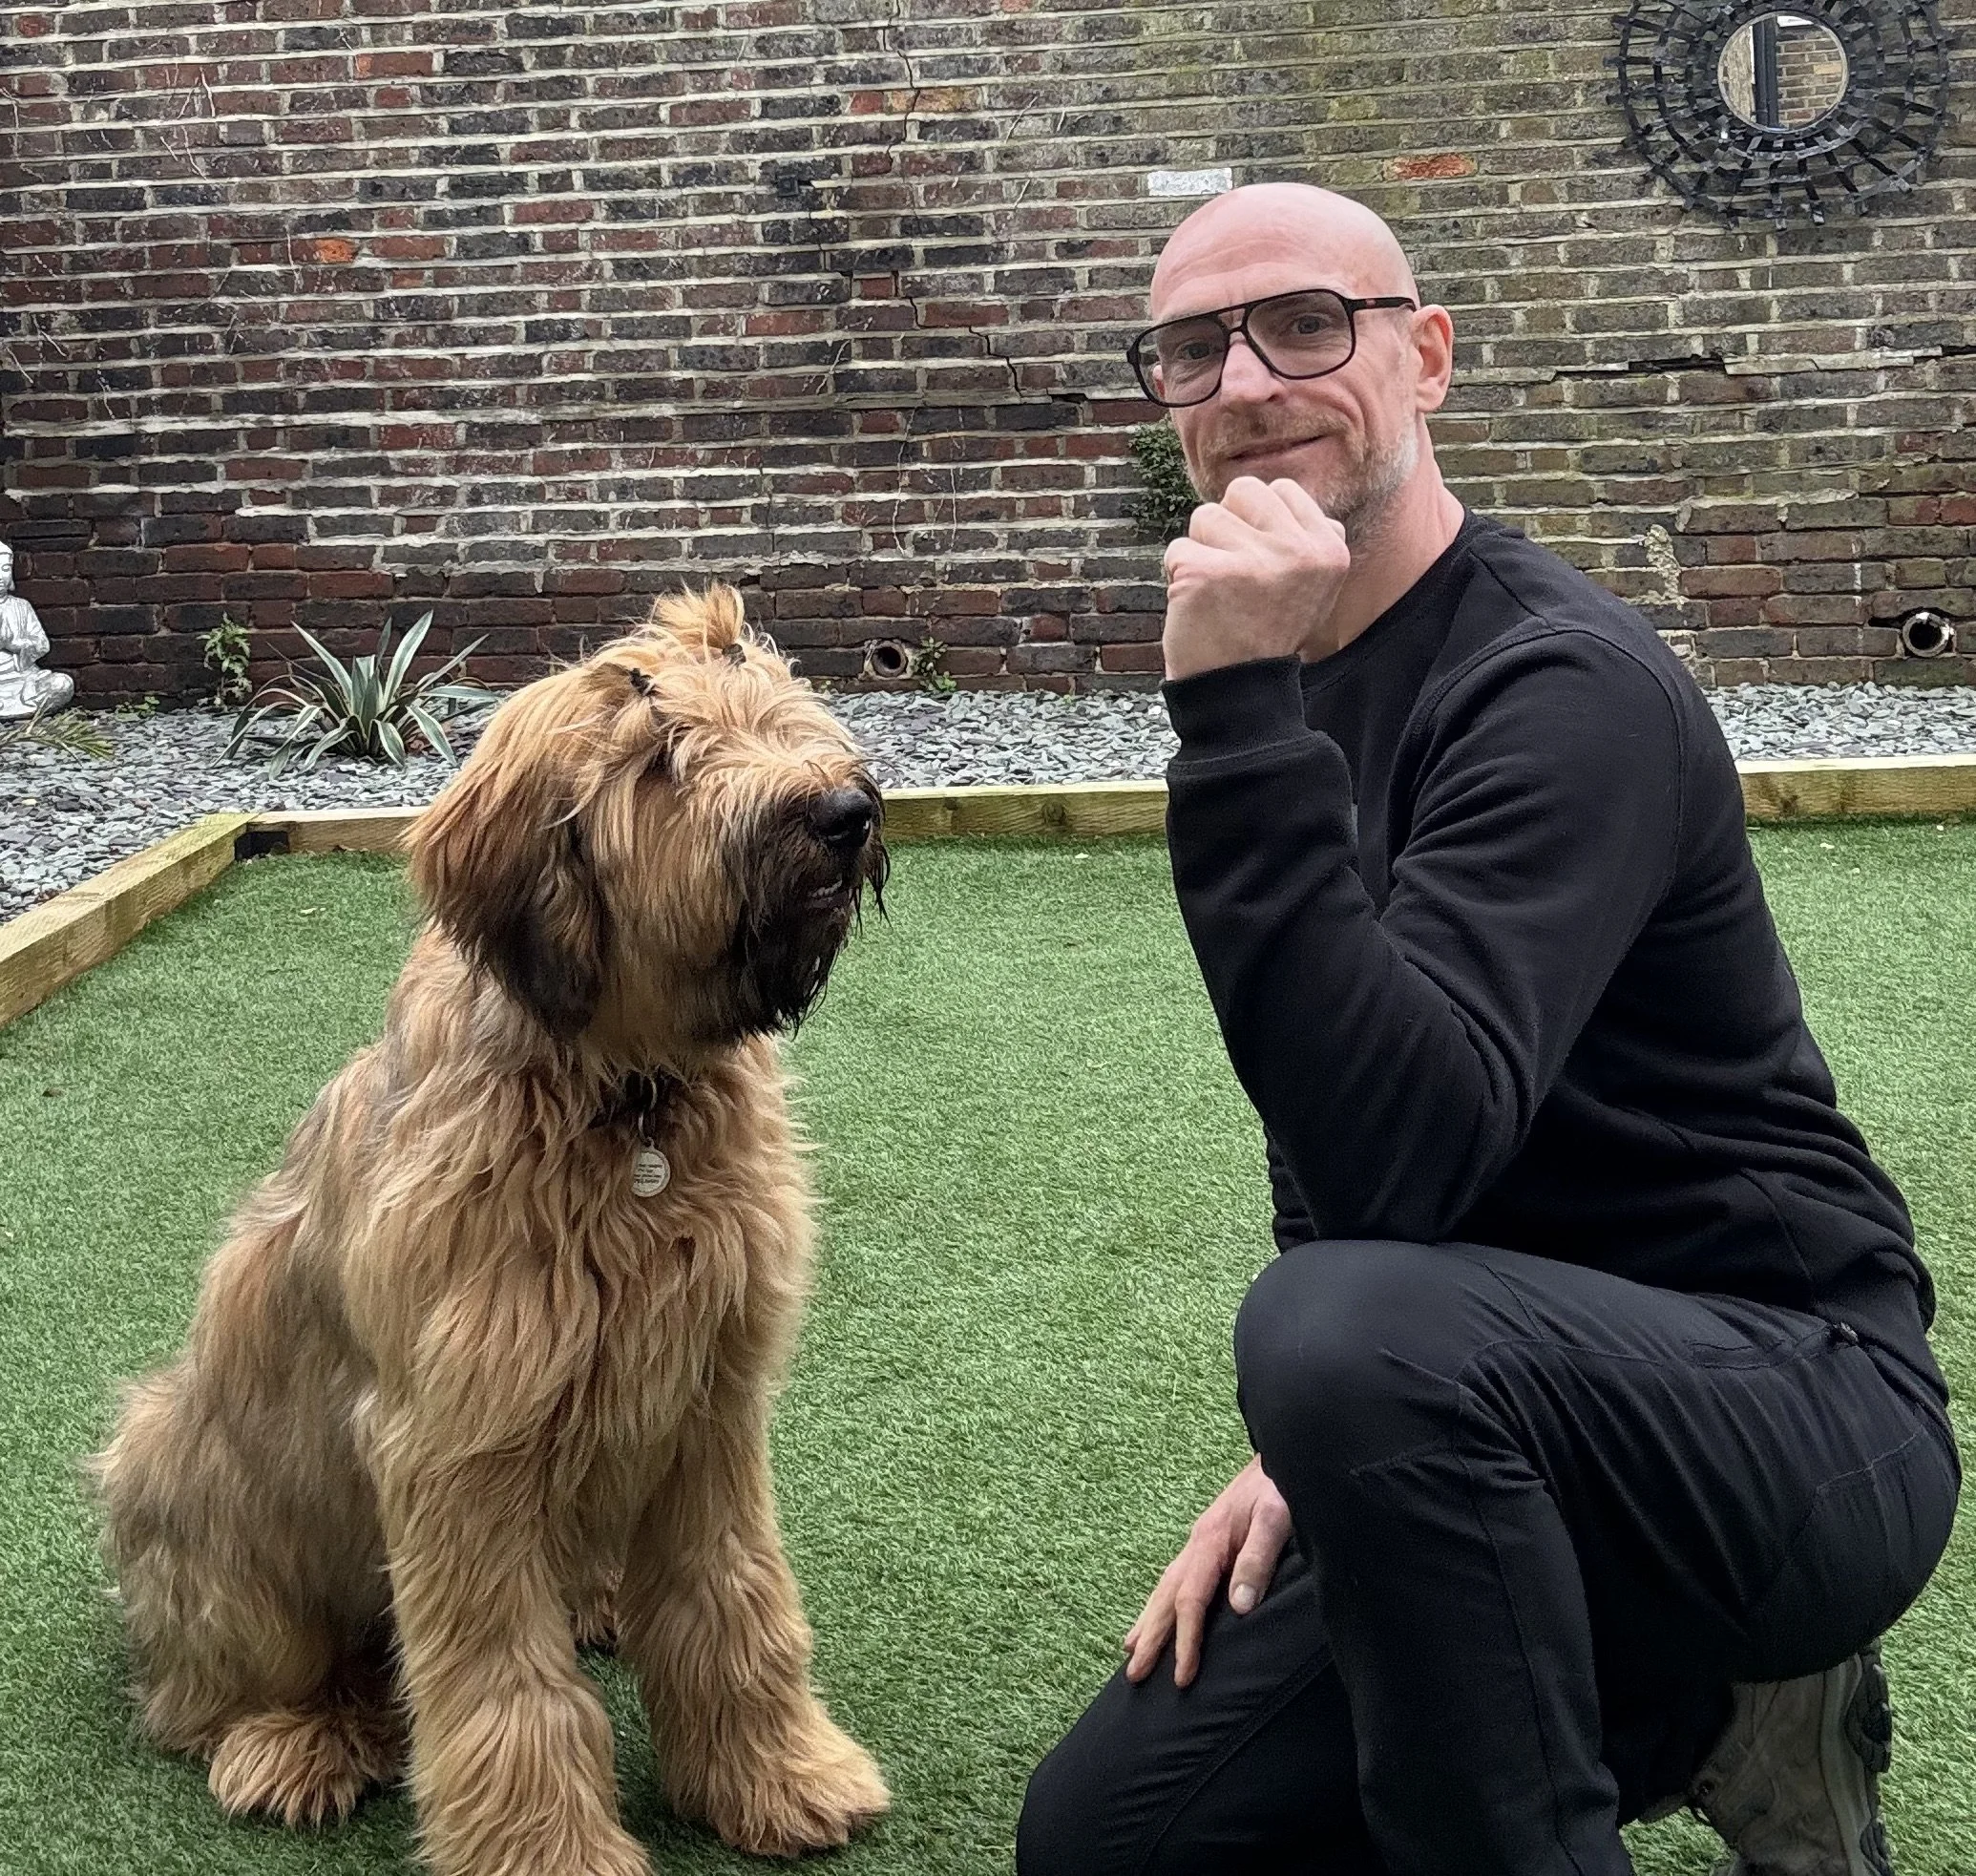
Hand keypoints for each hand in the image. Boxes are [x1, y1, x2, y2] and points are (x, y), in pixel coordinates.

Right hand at [1122, 1455, 1292, 1687]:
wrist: (1283, 1452)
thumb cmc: (1281, 1485)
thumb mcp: (1277, 1518)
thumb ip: (1257, 1559)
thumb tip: (1239, 1607)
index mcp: (1211, 1541)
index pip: (1191, 1601)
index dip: (1186, 1641)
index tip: (1181, 1677)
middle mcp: (1198, 1543)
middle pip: (1166, 1597)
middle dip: (1150, 1637)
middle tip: (1134, 1674)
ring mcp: (1200, 1541)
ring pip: (1165, 1587)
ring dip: (1149, 1621)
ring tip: (1131, 1651)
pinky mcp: (1209, 1540)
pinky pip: (1176, 1578)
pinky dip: (1161, 1601)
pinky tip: (1158, 1612)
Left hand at [1161, 476, 1351, 680]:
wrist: (1238, 692)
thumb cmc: (1264, 633)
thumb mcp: (1311, 585)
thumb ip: (1304, 537)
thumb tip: (1281, 493)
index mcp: (1329, 550)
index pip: (1280, 490)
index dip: (1257, 523)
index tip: (1259, 566)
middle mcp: (1298, 552)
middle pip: (1242, 491)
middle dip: (1228, 528)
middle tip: (1235, 577)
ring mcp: (1252, 562)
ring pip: (1205, 516)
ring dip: (1202, 552)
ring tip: (1218, 593)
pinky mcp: (1206, 573)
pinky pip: (1177, 549)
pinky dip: (1177, 576)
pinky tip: (1197, 607)